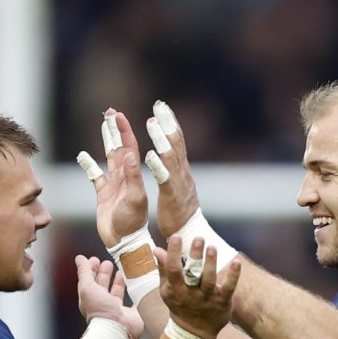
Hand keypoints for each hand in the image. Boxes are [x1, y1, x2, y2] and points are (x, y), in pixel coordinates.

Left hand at [75, 255, 143, 338]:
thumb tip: (79, 259)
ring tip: (121, 272)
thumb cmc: (100, 311)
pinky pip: (133, 303)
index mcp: (91, 298)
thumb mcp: (87, 287)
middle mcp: (103, 304)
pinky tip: (135, 289)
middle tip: (108, 263)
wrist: (116, 329)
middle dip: (105, 274)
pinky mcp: (130, 314)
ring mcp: (116, 310)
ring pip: (117, 293)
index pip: (90, 281)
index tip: (95, 259)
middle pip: (103, 286)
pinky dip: (134, 296)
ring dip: (118, 283)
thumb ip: (84, 272)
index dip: (92, 269)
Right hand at [77, 110, 148, 247]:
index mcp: (132, 176)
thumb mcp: (135, 198)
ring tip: (104, 126)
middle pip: (119, 147)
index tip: (119, 115)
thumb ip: (132, 176)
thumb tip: (129, 153)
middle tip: (110, 112)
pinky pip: (95, 177)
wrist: (124, 242)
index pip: (129, 147)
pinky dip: (89, 166)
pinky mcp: (103, 196)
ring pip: (109, 158)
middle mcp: (124, 178)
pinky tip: (82, 156)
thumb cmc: (132, 223)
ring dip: (107, 142)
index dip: (124, 130)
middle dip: (115, 130)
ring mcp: (113, 186)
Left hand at [144, 101, 200, 238]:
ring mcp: (177, 182)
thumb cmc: (180, 211)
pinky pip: (164, 178)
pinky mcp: (171, 196)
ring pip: (170, 156)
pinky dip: (158, 165)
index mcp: (181, 169)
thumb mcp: (179, 184)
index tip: (162, 106)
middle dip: (167, 123)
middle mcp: (182, 172)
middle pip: (176, 142)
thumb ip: (175, 168)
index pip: (177, 140)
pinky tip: (149, 155)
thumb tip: (172, 154)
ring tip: (151, 123)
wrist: (188, 233)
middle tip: (158, 105)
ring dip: (161, 138)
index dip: (170, 122)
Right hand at [154, 236, 239, 338]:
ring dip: (211, 263)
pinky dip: (233, 276)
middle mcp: (191, 294)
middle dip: (195, 256)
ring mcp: (207, 298)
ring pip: (209, 280)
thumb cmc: (180, 304)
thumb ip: (164, 269)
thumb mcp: (167, 289)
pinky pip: (229, 288)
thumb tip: (156, 249)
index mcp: (176, 290)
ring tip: (212, 247)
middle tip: (198, 238)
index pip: (173, 270)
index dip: (173, 253)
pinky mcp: (222, 302)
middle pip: (192, 273)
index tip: (176, 236)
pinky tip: (236, 262)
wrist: (194, 332)